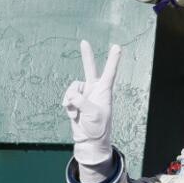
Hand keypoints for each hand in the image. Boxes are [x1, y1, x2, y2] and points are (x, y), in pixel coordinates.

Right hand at [62, 41, 120, 167]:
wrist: (89, 140)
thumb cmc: (97, 127)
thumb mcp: (92, 113)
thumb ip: (81, 101)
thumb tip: (71, 95)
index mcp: (105, 91)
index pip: (110, 72)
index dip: (113, 59)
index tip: (117, 46)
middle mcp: (95, 90)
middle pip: (90, 69)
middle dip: (86, 55)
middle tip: (84, 42)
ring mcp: (84, 95)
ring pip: (72, 87)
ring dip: (70, 98)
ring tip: (75, 110)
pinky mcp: (75, 102)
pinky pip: (67, 97)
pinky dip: (67, 105)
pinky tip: (72, 114)